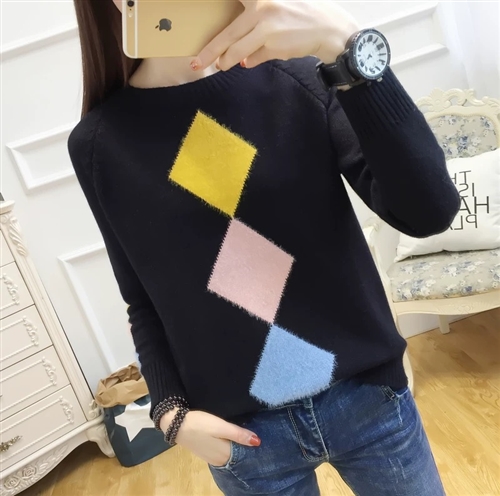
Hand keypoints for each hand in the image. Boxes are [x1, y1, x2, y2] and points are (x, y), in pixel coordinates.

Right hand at [160, 408, 260, 466]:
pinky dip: (231, 446)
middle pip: (238, 456)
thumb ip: (238, 434)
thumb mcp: (220, 426)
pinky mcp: (207, 452)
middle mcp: (219, 460)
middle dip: (247, 448)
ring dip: (239, 447)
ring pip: (231, 454)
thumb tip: (258, 442)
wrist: (175, 424)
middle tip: (259, 435)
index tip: (264, 440)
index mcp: (224, 455)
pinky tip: (234, 439)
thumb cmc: (200, 424)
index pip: (245, 455)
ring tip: (250, 436)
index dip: (254, 448)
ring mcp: (212, 457)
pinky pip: (224, 452)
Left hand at [192, 1, 359, 70]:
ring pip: (237, 51)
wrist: (327, 28)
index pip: (232, 2)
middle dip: (209, 52)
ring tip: (220, 65)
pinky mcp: (272, 44)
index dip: (217, 37)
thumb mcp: (274, 12)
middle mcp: (260, 7)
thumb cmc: (300, 18)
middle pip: (227, 34)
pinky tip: (250, 61)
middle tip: (196, 63)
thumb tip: (239, 52)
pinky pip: (253, 58)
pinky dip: (251, 61)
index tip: (202, 51)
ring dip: (226, 61)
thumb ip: (254, 25)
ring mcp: (265, 27)